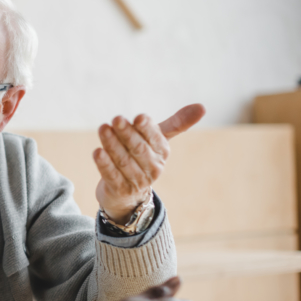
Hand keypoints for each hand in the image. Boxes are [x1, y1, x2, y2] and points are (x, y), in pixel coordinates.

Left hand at [93, 104, 205, 223]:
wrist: (127, 193)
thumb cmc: (142, 158)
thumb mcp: (158, 140)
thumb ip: (177, 124)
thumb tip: (203, 106)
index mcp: (162, 152)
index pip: (155, 138)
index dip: (147, 128)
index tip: (139, 117)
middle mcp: (152, 167)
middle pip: (138, 149)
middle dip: (127, 133)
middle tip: (116, 119)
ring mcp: (137, 180)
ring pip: (123, 161)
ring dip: (112, 144)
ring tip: (103, 129)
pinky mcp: (120, 189)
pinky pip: (111, 175)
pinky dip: (104, 163)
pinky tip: (97, 151)